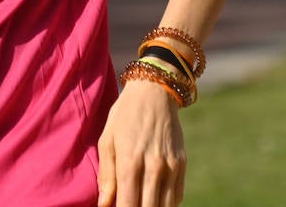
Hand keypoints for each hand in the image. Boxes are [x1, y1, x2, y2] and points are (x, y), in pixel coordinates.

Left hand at [96, 79, 185, 206]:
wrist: (155, 90)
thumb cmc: (124, 115)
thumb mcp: (107, 140)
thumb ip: (106, 176)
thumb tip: (104, 205)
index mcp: (130, 162)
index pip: (127, 206)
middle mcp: (153, 167)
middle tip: (128, 204)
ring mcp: (170, 167)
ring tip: (140, 201)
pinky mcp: (181, 165)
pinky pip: (176, 198)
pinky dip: (165, 204)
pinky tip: (153, 199)